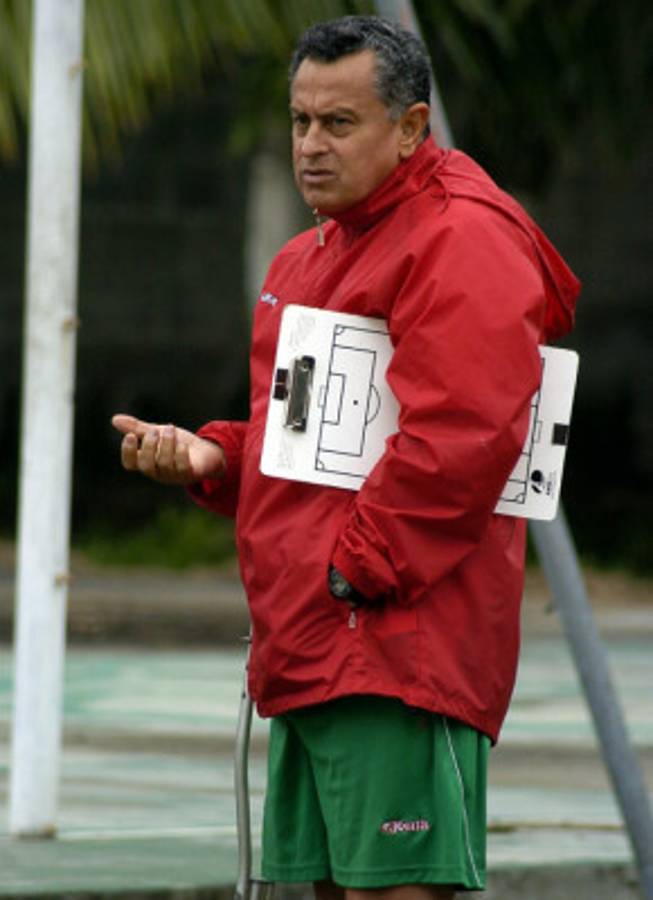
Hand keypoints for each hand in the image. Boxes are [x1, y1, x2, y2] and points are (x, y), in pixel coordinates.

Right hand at [111, 414, 225, 485]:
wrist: (204, 451)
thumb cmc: (177, 443)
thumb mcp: (157, 432)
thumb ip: (138, 428)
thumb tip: (114, 419)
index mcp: (146, 461)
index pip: (130, 464)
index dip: (127, 452)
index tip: (130, 436)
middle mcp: (157, 471)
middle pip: (146, 466)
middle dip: (149, 447)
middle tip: (155, 431)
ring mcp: (173, 475)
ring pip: (164, 464)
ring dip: (167, 444)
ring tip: (171, 429)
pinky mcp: (189, 474)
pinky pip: (182, 468)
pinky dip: (180, 454)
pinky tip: (182, 444)